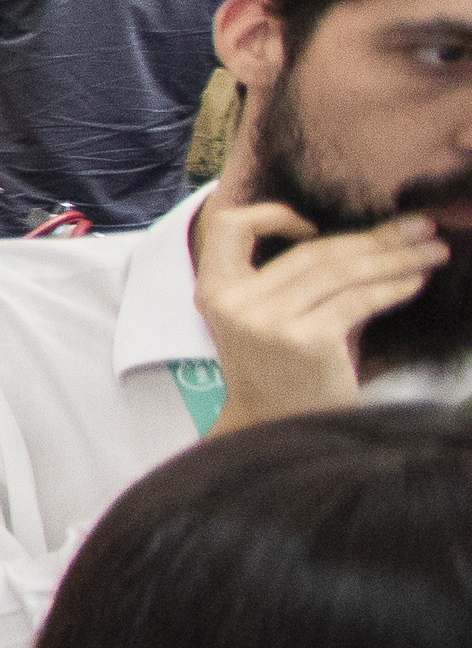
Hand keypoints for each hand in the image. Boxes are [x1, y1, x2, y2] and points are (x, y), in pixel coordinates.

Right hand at [189, 167, 443, 426]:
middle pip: (312, 252)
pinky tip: (417, 282)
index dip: (270, 216)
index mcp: (213, 291)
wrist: (277, 431)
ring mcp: (268, 321)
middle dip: (375, 237)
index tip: (312, 224)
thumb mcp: (268, 318)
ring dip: (396, 258)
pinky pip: (359, 300)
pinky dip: (394, 288)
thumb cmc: (283, 371)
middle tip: (419, 227)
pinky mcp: (306, 340)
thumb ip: (295, 279)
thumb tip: (372, 236)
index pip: (228, 227)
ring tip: (434, 251)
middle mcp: (234, 302)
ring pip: (341, 271)